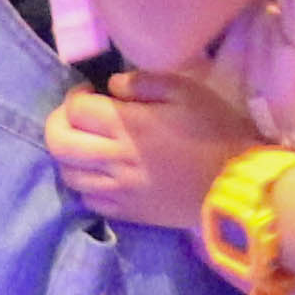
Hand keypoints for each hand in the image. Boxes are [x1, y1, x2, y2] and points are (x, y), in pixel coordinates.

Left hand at [48, 66, 262, 227]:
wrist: (236, 184)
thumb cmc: (215, 131)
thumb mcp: (187, 91)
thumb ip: (144, 82)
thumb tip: (113, 86)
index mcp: (128, 126)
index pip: (75, 110)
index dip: (76, 96)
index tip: (92, 92)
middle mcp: (114, 159)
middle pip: (58, 144)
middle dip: (58, 124)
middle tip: (76, 118)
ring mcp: (117, 190)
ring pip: (67, 174)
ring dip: (69, 155)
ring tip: (88, 145)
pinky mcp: (126, 212)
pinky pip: (88, 199)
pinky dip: (86, 183)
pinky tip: (102, 173)